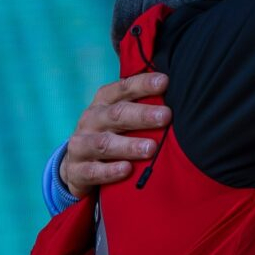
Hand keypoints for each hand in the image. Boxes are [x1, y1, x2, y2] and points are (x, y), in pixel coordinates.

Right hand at [61, 74, 171, 196]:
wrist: (74, 166)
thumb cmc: (109, 134)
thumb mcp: (119, 116)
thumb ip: (142, 105)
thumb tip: (179, 93)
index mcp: (104, 102)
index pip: (123, 89)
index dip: (143, 84)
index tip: (164, 82)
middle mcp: (91, 120)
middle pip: (117, 114)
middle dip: (142, 115)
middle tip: (166, 116)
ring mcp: (81, 145)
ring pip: (105, 144)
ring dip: (129, 145)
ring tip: (151, 148)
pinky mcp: (78, 170)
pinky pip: (93, 171)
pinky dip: (110, 171)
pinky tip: (127, 170)